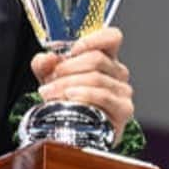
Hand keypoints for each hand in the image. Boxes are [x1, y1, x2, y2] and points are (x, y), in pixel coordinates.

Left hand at [30, 27, 133, 144]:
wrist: (75, 131)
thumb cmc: (68, 100)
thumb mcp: (51, 79)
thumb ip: (45, 65)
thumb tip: (46, 58)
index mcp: (105, 57)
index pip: (111, 37)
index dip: (94, 39)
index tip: (74, 49)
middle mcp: (118, 72)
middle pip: (96, 58)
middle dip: (68, 67)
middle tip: (51, 78)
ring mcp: (123, 90)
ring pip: (96, 78)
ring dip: (68, 84)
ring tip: (51, 92)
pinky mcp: (123, 109)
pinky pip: (103, 96)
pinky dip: (84, 95)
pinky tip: (69, 97)